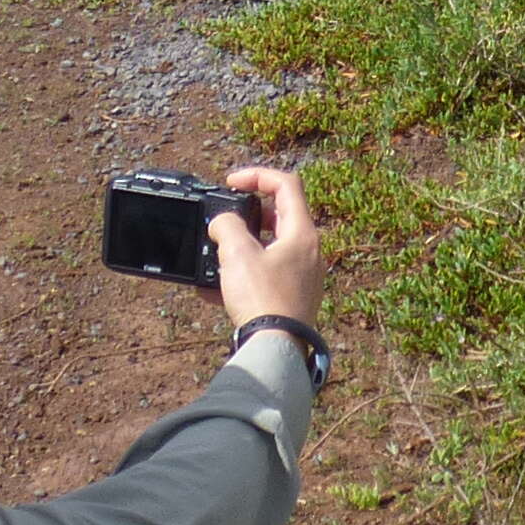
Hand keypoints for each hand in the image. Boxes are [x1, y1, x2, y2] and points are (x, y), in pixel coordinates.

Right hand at [210, 165, 325, 333]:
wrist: (276, 349)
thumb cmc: (263, 301)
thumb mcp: (237, 254)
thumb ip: (227, 227)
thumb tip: (222, 223)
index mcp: (302, 233)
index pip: (286, 184)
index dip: (256, 175)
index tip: (231, 183)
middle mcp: (309, 252)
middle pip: (279, 216)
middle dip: (247, 215)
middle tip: (225, 223)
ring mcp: (303, 276)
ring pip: (270, 247)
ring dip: (242, 248)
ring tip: (217, 260)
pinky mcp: (293, 297)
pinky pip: (266, 275)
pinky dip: (243, 275)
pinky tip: (215, 291)